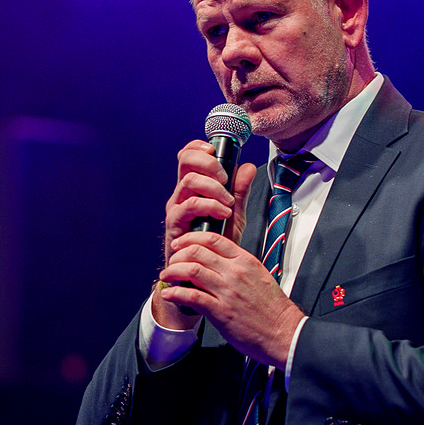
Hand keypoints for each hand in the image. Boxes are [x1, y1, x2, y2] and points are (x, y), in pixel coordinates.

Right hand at [152, 142, 256, 329]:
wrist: (201, 278)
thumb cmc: (214, 246)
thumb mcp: (233, 215)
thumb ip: (239, 191)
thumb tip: (248, 167)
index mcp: (193, 189)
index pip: (189, 156)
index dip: (199, 147)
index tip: (215, 149)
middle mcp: (181, 194)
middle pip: (185, 161)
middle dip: (209, 163)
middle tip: (225, 178)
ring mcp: (176, 209)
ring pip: (188, 181)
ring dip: (212, 187)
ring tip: (228, 201)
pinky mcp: (174, 225)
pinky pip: (189, 206)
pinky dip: (209, 205)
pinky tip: (222, 213)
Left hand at [157, 230, 304, 366]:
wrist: (285, 333)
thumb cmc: (273, 310)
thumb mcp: (259, 277)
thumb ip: (240, 267)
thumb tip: (220, 264)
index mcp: (245, 262)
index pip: (213, 239)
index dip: (191, 238)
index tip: (182, 244)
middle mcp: (235, 273)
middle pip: (197, 251)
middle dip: (178, 254)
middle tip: (171, 260)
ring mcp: (227, 291)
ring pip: (191, 269)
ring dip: (173, 271)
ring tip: (167, 275)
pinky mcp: (221, 311)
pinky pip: (191, 296)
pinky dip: (175, 293)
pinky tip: (169, 294)